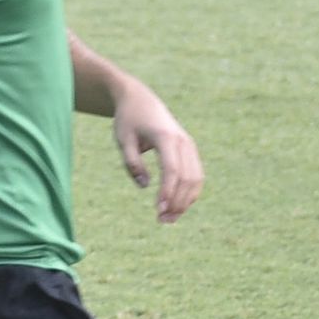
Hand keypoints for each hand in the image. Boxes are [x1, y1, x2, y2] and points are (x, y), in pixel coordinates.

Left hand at [112, 83, 204, 223]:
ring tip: (169, 218)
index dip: (167, 192)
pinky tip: (177, 206)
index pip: (172, 170)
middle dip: (178, 202)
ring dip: (186, 201)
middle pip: (188, 177)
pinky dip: (189, 192)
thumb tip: (146, 186)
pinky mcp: (190, 150)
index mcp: (165, 137)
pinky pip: (196, 175)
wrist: (140, 99)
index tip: (159, 210)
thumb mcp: (123, 140)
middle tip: (162, 220)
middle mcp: (182, 141)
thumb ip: (132, 164)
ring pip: (196, 178)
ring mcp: (189, 145)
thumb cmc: (128, 120)